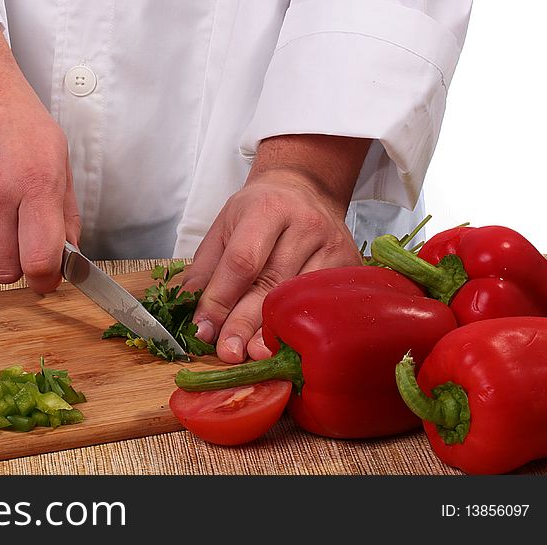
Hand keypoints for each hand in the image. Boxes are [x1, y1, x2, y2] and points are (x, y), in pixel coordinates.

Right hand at [0, 22, 80, 292]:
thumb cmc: (13, 113)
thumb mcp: (56, 154)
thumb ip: (64, 211)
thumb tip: (67, 255)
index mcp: (36, 182)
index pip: (39, 260)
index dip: (44, 280)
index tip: (45, 280)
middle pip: (4, 269)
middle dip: (16, 262)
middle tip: (18, 237)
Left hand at [181, 135, 369, 362]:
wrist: (305, 190)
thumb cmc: (259, 212)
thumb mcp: (224, 228)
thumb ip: (205, 270)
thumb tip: (195, 316)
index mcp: (266, 209)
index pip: (241, 261)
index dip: (221, 299)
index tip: (204, 329)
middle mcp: (305, 225)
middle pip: (272, 284)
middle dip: (245, 323)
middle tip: (227, 353)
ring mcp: (334, 245)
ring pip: (300, 298)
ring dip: (274, 332)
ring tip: (253, 355)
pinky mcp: (352, 265)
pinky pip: (325, 303)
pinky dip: (304, 327)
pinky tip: (286, 345)